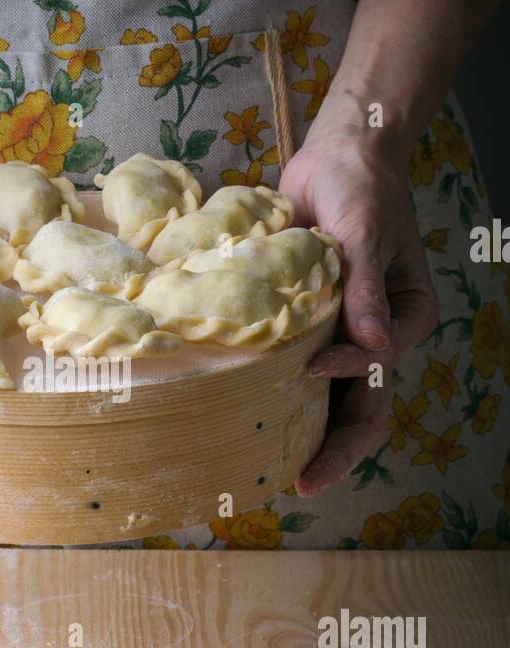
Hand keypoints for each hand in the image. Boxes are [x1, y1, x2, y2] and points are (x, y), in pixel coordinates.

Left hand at [279, 93, 438, 497]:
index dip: (348, 379)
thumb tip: (372, 346)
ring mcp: (337, 338)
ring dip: (302, 437)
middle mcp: (374, 338)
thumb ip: (365, 287)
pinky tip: (243, 425)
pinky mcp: (303, 327)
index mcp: (404, 320)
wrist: (334, 161)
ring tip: (266, 475)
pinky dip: (273, 398)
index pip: (380, 371)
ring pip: (325, 403)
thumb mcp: (366, 232)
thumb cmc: (361, 189)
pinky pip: (290, 373)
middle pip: (360, 409)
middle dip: (333, 452)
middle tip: (300, 485)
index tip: (311, 366)